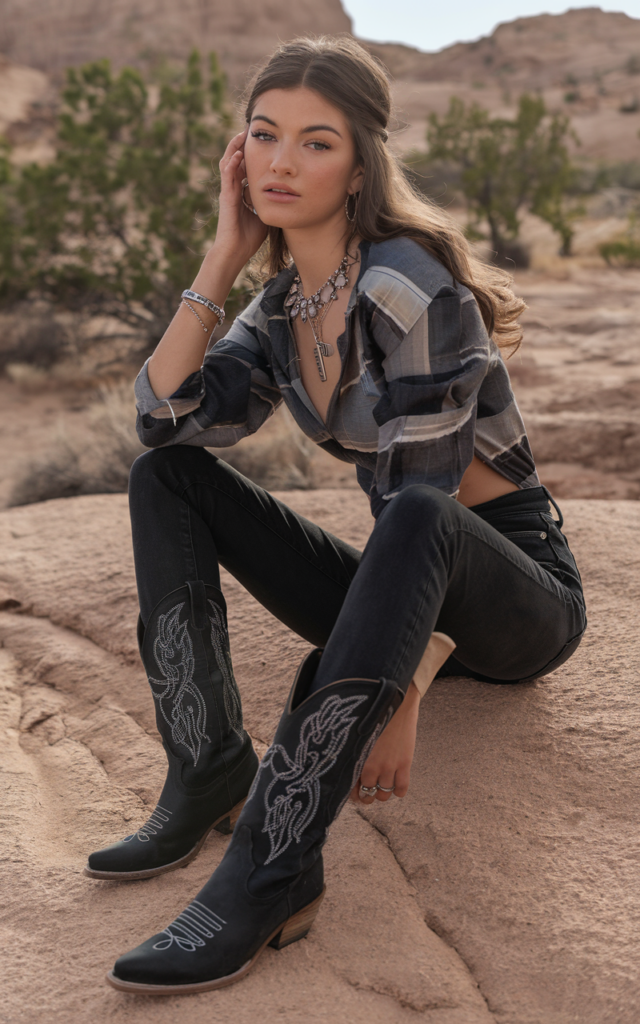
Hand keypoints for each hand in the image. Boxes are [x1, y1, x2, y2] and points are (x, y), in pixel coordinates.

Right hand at [212, 127, 267, 269]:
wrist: (235, 252)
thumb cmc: (249, 237)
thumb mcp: (265, 213)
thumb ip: (272, 201)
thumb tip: (287, 194)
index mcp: (241, 192)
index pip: (246, 167)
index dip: (253, 154)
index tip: (263, 141)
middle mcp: (233, 189)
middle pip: (236, 160)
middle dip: (243, 145)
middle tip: (252, 130)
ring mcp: (228, 192)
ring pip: (229, 163)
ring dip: (235, 147)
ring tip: (242, 134)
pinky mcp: (226, 197)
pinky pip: (227, 176)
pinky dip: (232, 163)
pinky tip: (239, 153)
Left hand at [350, 683, 419, 804]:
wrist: (397, 702)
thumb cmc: (375, 714)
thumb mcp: (359, 733)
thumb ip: (354, 750)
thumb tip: (347, 766)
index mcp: (357, 756)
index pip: (351, 785)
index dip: (352, 792)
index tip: (354, 791)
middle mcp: (372, 764)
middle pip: (367, 793)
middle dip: (367, 795)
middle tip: (369, 790)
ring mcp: (389, 765)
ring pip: (384, 795)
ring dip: (382, 793)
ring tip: (382, 785)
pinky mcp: (404, 763)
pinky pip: (401, 789)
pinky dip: (398, 791)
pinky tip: (396, 783)